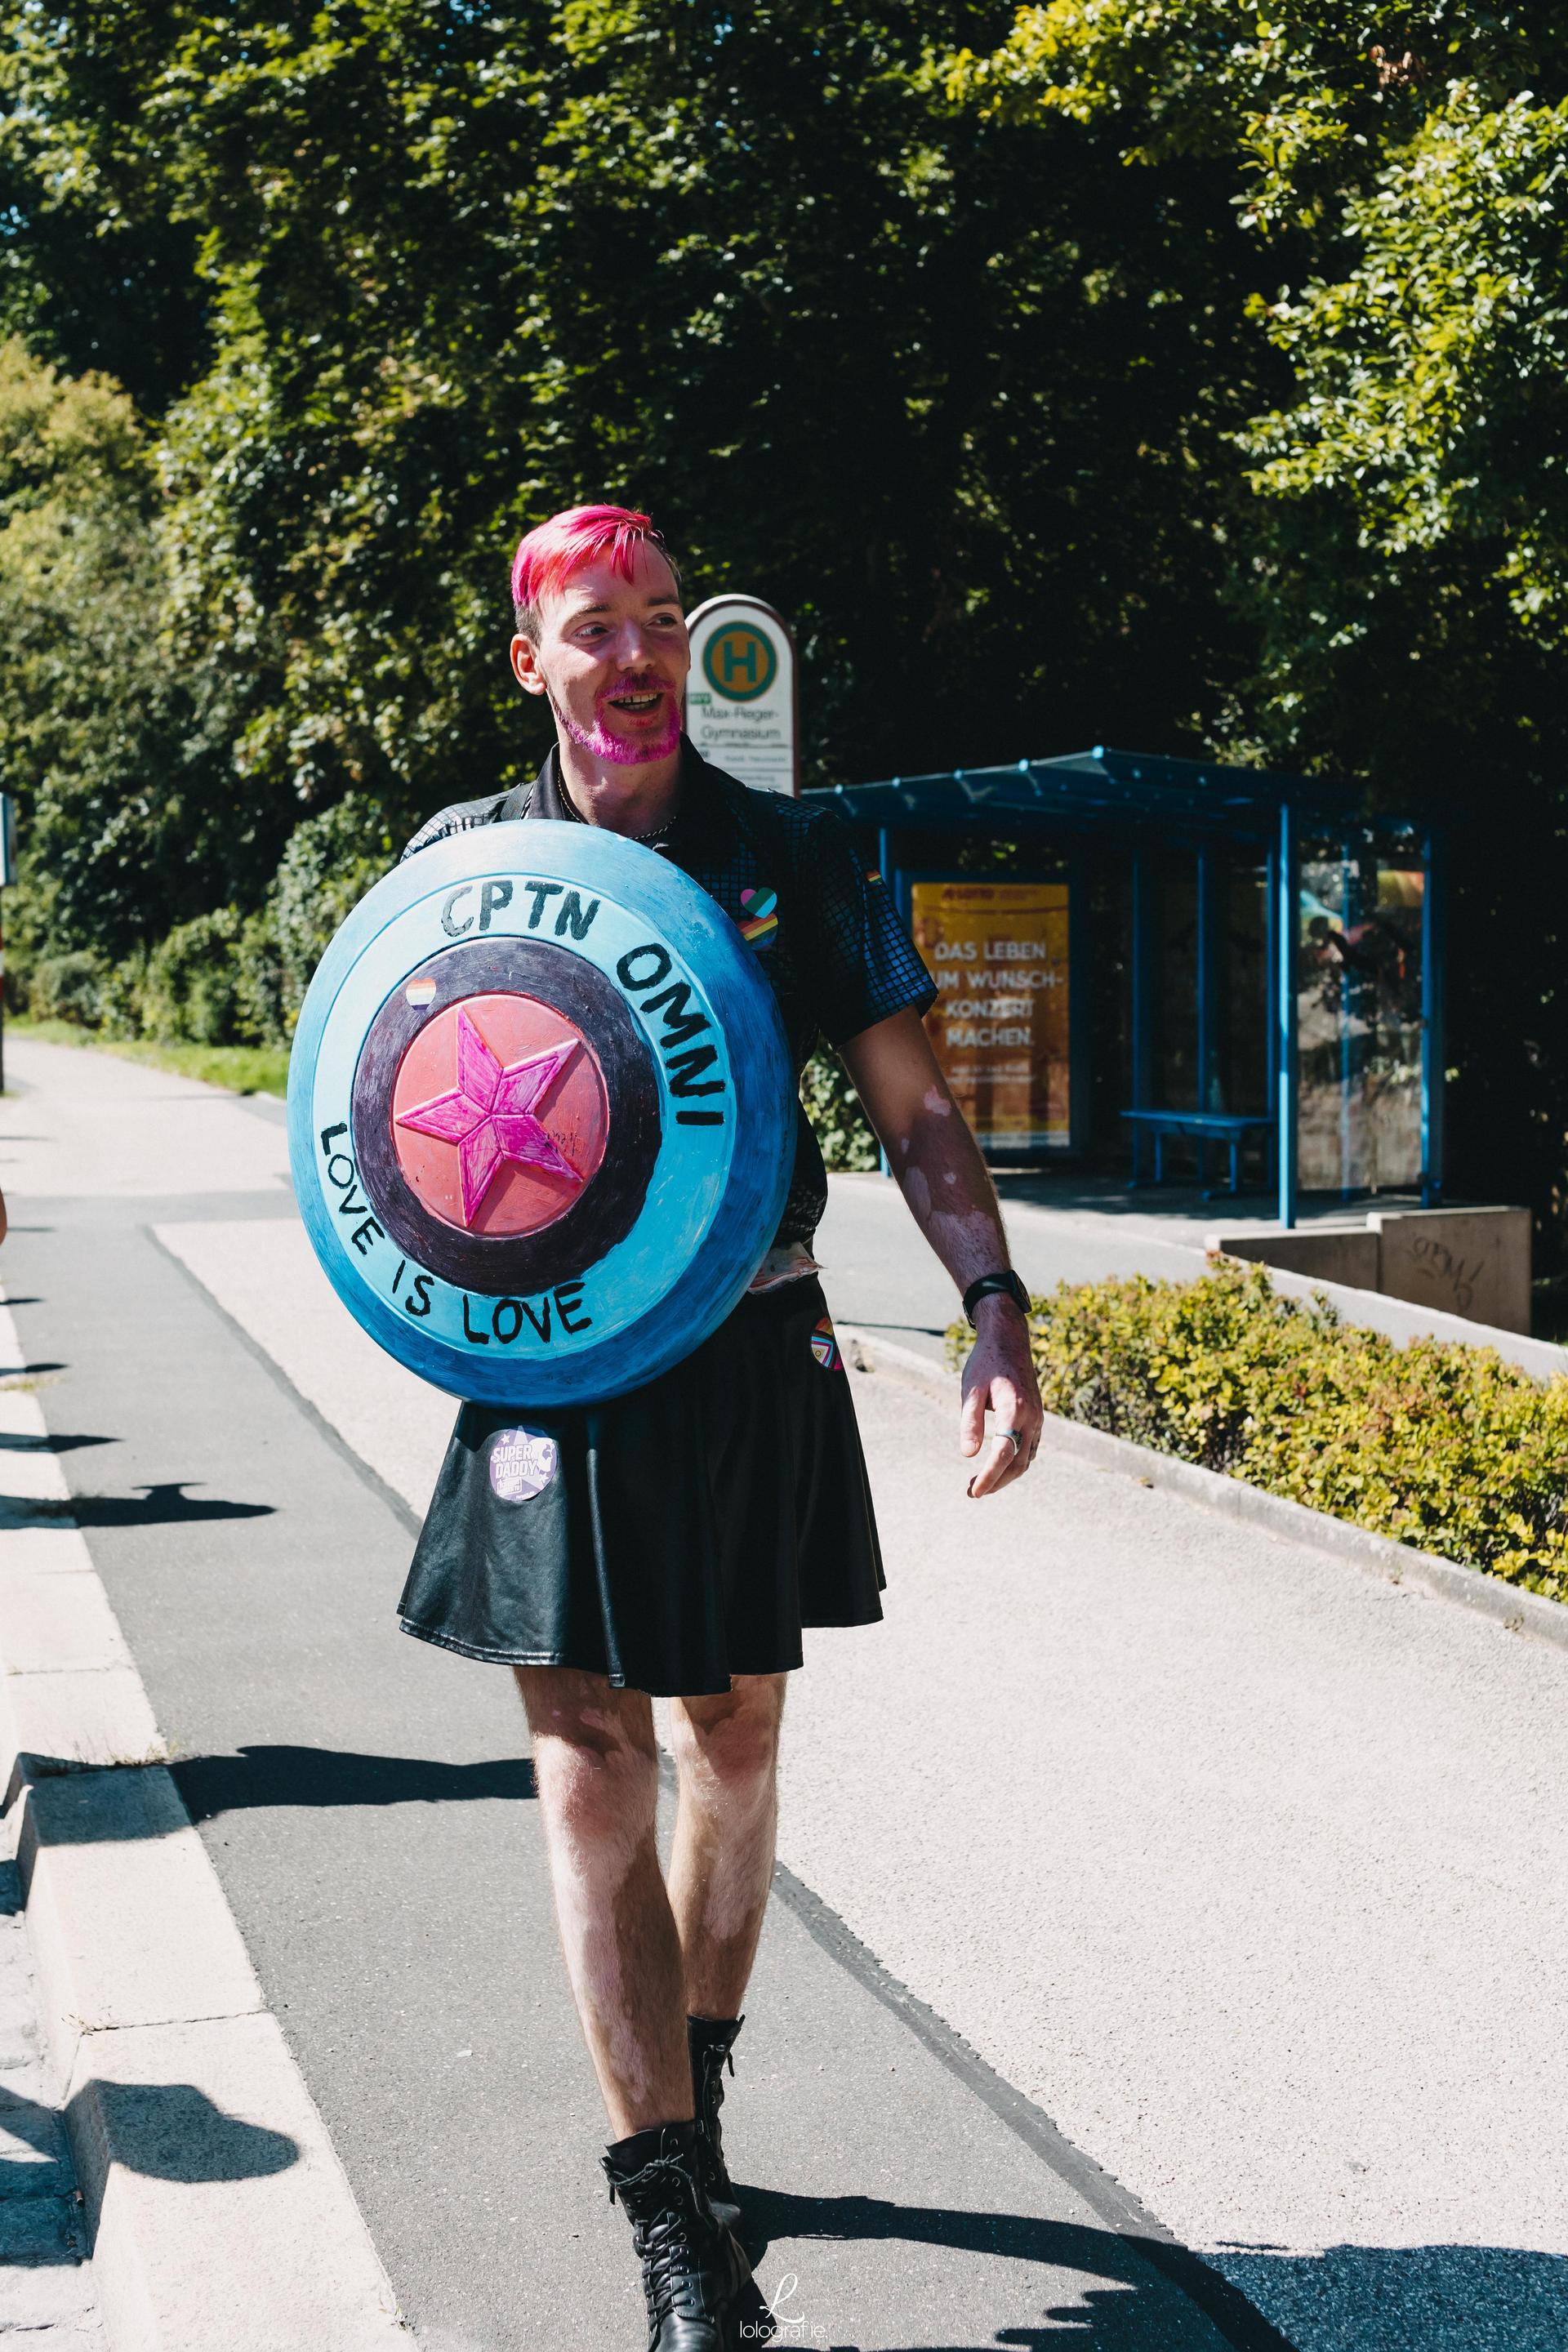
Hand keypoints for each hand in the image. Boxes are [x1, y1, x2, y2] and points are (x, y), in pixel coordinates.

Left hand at [959, 1296, 1043, 1497]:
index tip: (974, 1490)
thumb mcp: (971, 1390)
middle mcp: (1031, 1417)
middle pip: (1018, 1463)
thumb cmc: (986, 1363)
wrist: (1009, 1341)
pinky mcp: (1037, 1418)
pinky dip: (1016, 1463)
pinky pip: (1030, 1449)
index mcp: (1014, 1409)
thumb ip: (971, 1422)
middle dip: (996, 1482)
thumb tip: (968, 1454)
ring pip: (1026, 1459)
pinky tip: (998, 1466)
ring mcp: (1037, 1419)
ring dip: (1006, 1476)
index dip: (989, 1476)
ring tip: (981, 1483)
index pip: (1003, 1453)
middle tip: (972, 1491)